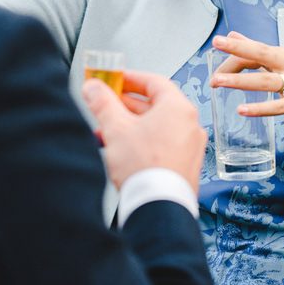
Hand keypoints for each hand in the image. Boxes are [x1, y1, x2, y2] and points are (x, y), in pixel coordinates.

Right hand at [85, 70, 207, 188]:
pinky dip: (142, 141)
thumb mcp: (115, 127)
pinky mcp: (185, 164)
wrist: (159, 206)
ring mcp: (190, 146)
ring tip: (107, 131)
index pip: (153, 81)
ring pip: (156, 126)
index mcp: (178, 109)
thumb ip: (102, 102)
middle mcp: (189, 125)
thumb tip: (93, 87)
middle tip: (106, 104)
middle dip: (125, 105)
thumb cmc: (145, 167)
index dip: (129, 78)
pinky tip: (121, 149)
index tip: (113, 79)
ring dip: (130, 125)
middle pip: (154, 105)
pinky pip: (162, 143)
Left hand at [211, 30, 283, 139]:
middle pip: (261, 54)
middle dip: (238, 48)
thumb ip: (257, 52)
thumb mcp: (283, 67)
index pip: (254, 49)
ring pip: (265, 80)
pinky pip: (278, 106)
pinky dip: (260, 108)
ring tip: (217, 82)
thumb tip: (233, 34)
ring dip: (239, 81)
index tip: (213, 59)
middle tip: (215, 43)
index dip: (233, 52)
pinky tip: (241, 110)